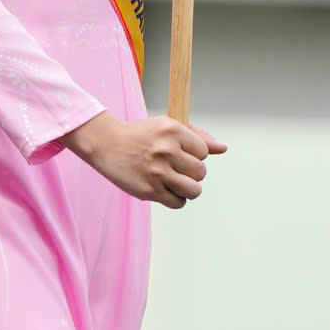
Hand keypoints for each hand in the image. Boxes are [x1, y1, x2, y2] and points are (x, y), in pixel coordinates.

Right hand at [63, 111, 225, 209]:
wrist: (106, 143)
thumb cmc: (141, 135)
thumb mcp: (167, 127)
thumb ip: (198, 136)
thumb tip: (223, 148)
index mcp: (172, 130)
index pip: (204, 152)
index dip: (193, 154)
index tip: (178, 152)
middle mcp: (166, 150)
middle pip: (201, 173)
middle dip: (190, 172)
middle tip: (173, 167)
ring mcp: (157, 171)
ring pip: (194, 190)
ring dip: (187, 188)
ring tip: (174, 181)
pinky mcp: (149, 190)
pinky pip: (178, 202)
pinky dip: (175, 198)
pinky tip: (164, 188)